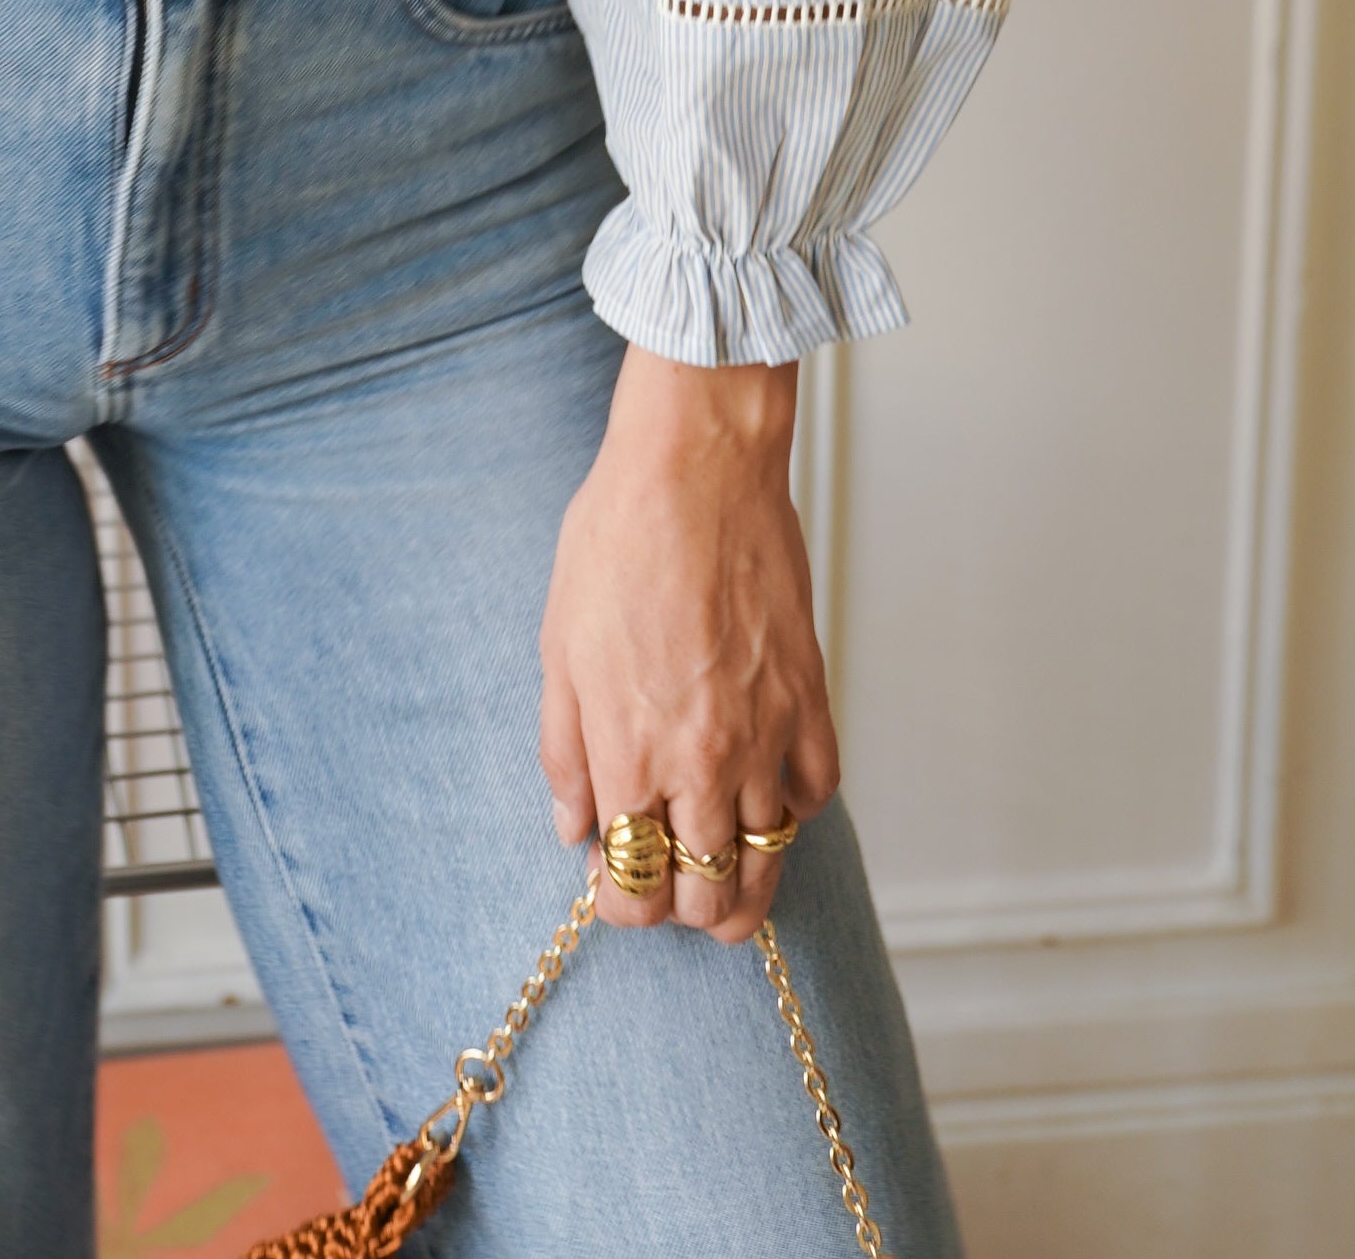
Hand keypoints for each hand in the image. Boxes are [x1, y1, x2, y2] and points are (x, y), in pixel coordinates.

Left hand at [537, 349, 839, 941]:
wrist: (695, 468)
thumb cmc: (616, 541)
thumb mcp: (558, 647)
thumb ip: (566, 751)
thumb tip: (576, 828)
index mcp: (631, 753)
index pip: (634, 886)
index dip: (622, 904)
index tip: (614, 885)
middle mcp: (704, 761)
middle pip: (708, 895)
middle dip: (683, 908)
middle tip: (669, 884)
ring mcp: (767, 734)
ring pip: (769, 859)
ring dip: (743, 882)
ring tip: (724, 880)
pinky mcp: (810, 698)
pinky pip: (817, 792)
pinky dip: (794, 810)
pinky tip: (769, 796)